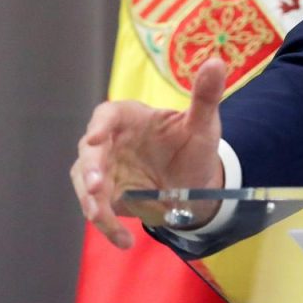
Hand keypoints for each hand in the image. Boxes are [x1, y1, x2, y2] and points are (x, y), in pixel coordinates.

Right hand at [69, 56, 227, 248]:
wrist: (196, 183)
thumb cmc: (195, 145)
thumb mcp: (204, 123)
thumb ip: (206, 96)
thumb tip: (216, 61)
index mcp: (129, 118)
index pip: (107, 115)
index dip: (99, 126)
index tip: (96, 139)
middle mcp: (111, 143)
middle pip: (89, 153)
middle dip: (90, 170)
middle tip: (96, 188)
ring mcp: (104, 171)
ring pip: (86, 184)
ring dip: (90, 201)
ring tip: (102, 217)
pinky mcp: (106, 197)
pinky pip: (99, 210)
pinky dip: (108, 226)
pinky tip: (124, 241)